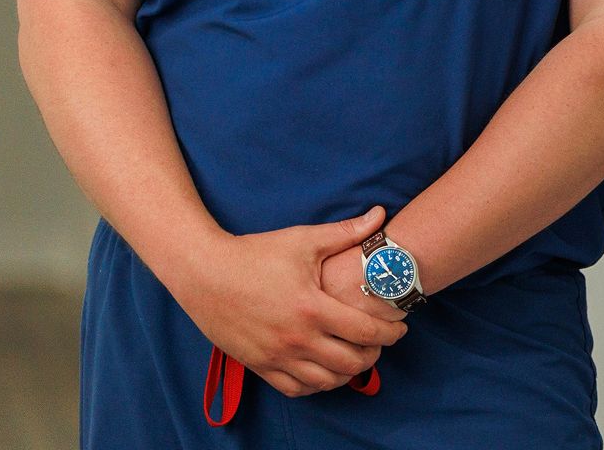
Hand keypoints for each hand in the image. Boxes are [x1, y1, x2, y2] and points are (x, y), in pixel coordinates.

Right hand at [164, 206, 409, 397]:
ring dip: (348, 371)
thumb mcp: (303, 240)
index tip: (401, 326)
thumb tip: (381, 215)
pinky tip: (325, 369)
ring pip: (326, 381)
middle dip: (375, 354)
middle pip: (352, 362)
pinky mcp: (258, 365)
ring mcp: (275, 356)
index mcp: (312, 308)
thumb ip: (346, 233)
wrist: (203, 272)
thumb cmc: (255, 254)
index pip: (367, 332)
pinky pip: (295, 389)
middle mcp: (296, 338)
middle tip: (381, 342)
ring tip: (357, 355)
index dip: (392, 332)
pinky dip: (317, 384)